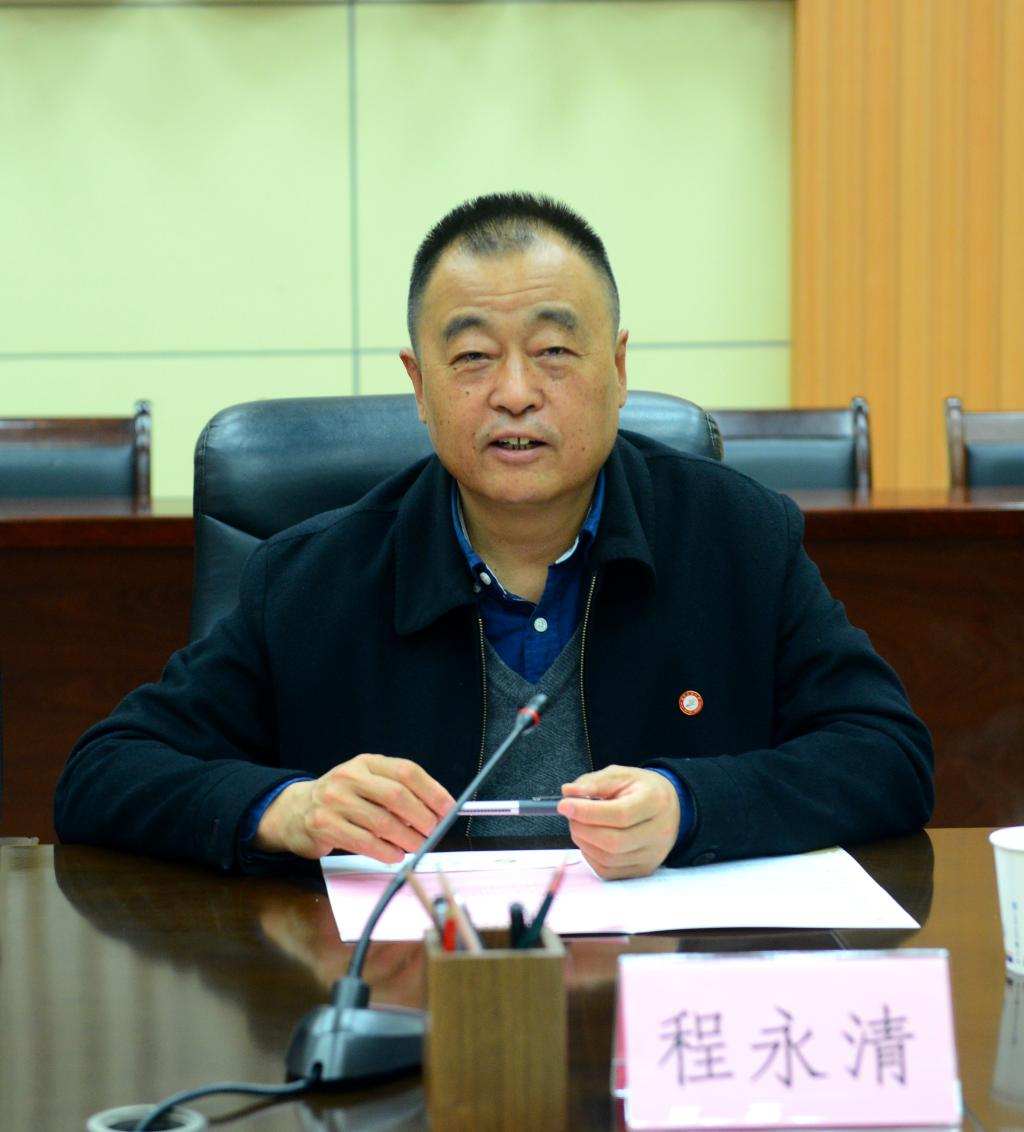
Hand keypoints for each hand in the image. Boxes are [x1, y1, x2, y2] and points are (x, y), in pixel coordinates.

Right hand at [253, 754, 454, 862]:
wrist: (295, 810)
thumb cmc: (342, 798)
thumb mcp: (367, 783)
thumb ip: (397, 791)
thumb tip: (437, 811)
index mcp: (367, 763)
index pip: (407, 771)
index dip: (432, 791)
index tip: (448, 808)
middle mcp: (350, 777)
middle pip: (397, 796)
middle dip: (422, 817)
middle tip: (433, 832)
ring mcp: (335, 801)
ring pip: (382, 822)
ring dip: (407, 839)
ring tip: (417, 846)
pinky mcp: (324, 825)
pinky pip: (364, 842)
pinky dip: (386, 851)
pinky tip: (395, 855)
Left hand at [556, 765, 679, 879]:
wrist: (670, 808)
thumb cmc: (641, 789)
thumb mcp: (620, 775)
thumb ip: (593, 782)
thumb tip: (568, 793)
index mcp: (655, 802)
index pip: (620, 814)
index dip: (588, 812)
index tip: (564, 805)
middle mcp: (658, 833)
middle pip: (614, 841)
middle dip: (582, 828)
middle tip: (571, 814)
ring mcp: (652, 856)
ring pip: (608, 859)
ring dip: (584, 842)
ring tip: (581, 824)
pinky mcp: (643, 870)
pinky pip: (608, 870)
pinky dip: (591, 856)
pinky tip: (591, 839)